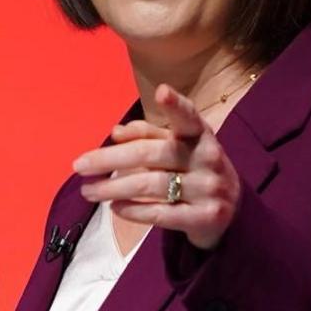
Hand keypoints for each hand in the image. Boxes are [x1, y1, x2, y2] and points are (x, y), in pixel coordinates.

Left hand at [73, 84, 241, 249]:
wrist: (232, 215)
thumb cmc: (195, 171)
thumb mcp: (178, 148)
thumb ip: (148, 135)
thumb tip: (116, 132)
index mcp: (201, 135)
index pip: (188, 117)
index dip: (176, 105)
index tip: (162, 91)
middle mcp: (208, 158)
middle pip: (151, 154)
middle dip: (110, 159)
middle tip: (79, 165)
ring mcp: (209, 189)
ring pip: (151, 185)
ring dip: (113, 188)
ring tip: (88, 191)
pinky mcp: (205, 218)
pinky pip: (161, 214)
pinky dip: (133, 210)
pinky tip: (114, 208)